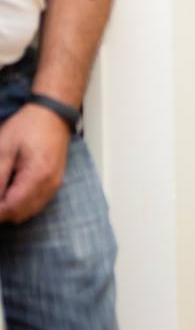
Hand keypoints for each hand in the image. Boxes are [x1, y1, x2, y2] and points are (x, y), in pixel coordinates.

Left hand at [0, 103, 70, 222]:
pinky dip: (21, 203)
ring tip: (2, 189)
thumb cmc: (28, 127)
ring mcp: (54, 185)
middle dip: (1, 210)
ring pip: (28, 212)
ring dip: (10, 207)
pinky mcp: (55, 183)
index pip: (10, 209)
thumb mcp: (3, 150)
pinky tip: (12, 188)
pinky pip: (36, 204)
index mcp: (37, 177)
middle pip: (19, 215)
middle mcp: (50, 186)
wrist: (52, 114)